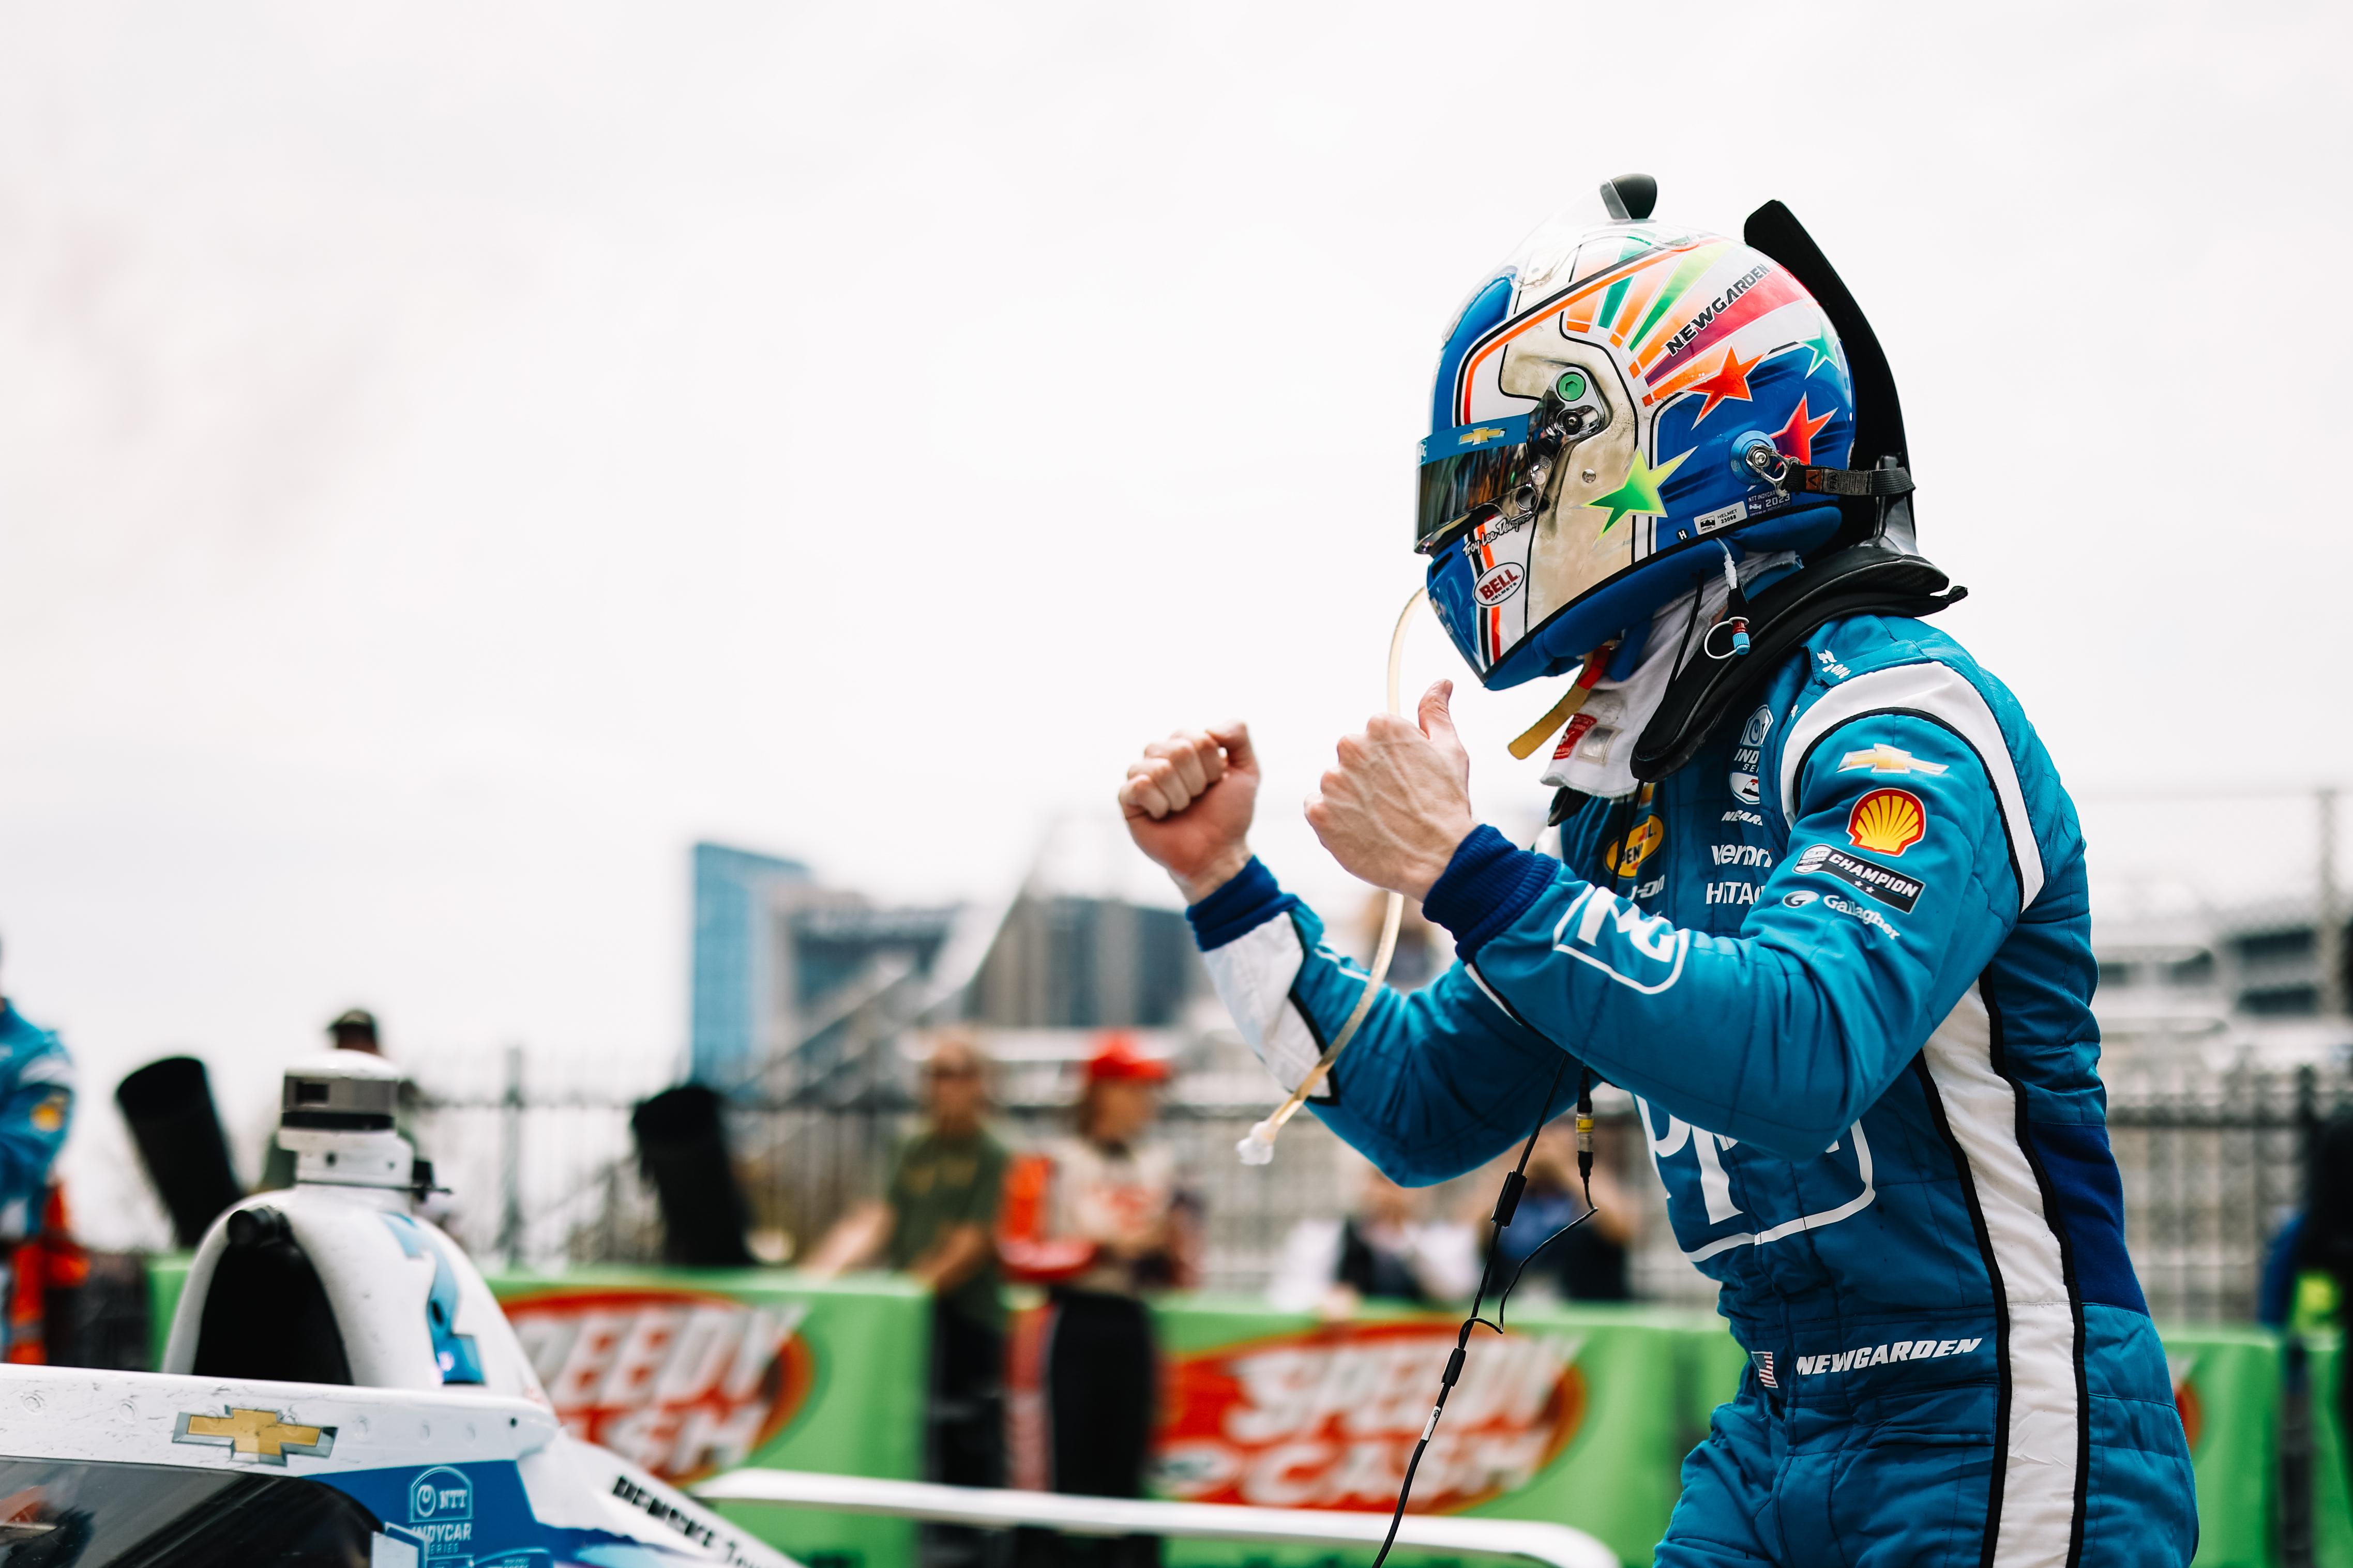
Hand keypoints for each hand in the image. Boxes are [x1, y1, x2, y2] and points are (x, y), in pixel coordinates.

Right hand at [1119, 723, 1258, 902]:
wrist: (1217, 853)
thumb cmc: (1229, 814)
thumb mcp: (1247, 771)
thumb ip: (1238, 735)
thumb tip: (1208, 728)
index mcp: (1185, 745)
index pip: (1197, 737)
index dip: (1212, 765)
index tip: (1215, 783)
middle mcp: (1160, 756)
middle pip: (1179, 749)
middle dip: (1197, 780)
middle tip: (1198, 798)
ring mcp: (1142, 776)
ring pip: (1160, 768)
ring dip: (1181, 796)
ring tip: (1181, 808)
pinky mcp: (1127, 799)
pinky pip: (1140, 786)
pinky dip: (1160, 805)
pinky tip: (1162, 815)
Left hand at [1304, 680, 1475, 900]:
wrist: (1440, 858)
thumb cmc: (1447, 805)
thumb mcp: (1450, 750)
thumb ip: (1435, 712)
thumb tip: (1439, 684)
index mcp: (1381, 726)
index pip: (1373, 735)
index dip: (1391, 759)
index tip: (1404, 778)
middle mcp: (1351, 747)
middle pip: (1351, 757)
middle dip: (1368, 775)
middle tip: (1394, 800)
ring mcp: (1333, 781)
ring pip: (1335, 783)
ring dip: (1351, 797)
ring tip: (1380, 818)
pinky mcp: (1319, 813)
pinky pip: (1318, 808)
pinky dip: (1335, 819)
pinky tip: (1361, 829)